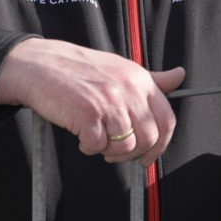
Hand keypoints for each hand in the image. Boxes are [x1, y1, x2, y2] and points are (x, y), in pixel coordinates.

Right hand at [0, 38, 183, 165]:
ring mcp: (109, 102)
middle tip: (115, 150)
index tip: (148, 156)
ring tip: (96, 139)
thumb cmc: (80, 69)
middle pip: (149, 138)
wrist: (41, 64)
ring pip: (125, 146)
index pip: (167, 120)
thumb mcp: (121, 68)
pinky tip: (81, 134)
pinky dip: (89, 148)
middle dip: (133, 153)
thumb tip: (180, 76)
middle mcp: (128, 89)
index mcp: (140, 79)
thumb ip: (152, 79)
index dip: (161, 145)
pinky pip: (98, 147)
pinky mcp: (87, 114)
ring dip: (110, 152)